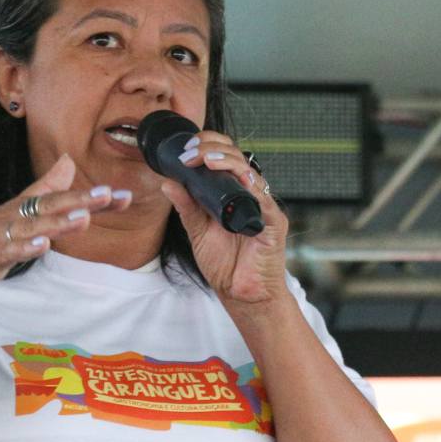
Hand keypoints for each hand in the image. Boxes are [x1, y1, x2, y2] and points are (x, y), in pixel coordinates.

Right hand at [0, 155, 128, 303]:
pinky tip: (43, 245)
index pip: (61, 199)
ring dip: (59, 221)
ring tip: (85, 217)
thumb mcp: (12, 214)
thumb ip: (41, 190)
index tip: (125, 195)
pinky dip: (26, 248)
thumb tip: (67, 165)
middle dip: (82, 201)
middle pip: (50, 206)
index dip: (93, 198)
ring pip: (32, 226)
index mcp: (21, 211)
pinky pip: (8, 251)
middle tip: (111, 195)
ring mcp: (0, 237)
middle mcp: (13, 218)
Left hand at [159, 131, 289, 307]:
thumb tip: (168, 182)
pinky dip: (251, 186)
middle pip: (238, 158)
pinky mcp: (273, 224)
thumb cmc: (226, 264)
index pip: (226, 158)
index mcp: (234, 193)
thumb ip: (187, 206)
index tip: (185, 151)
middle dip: (213, 148)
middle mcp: (251, 196)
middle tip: (190, 154)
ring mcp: (264, 208)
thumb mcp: (198, 230)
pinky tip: (238, 178)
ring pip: (250, 173)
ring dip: (228, 161)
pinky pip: (264, 199)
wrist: (241, 295)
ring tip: (206, 160)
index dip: (208, 146)